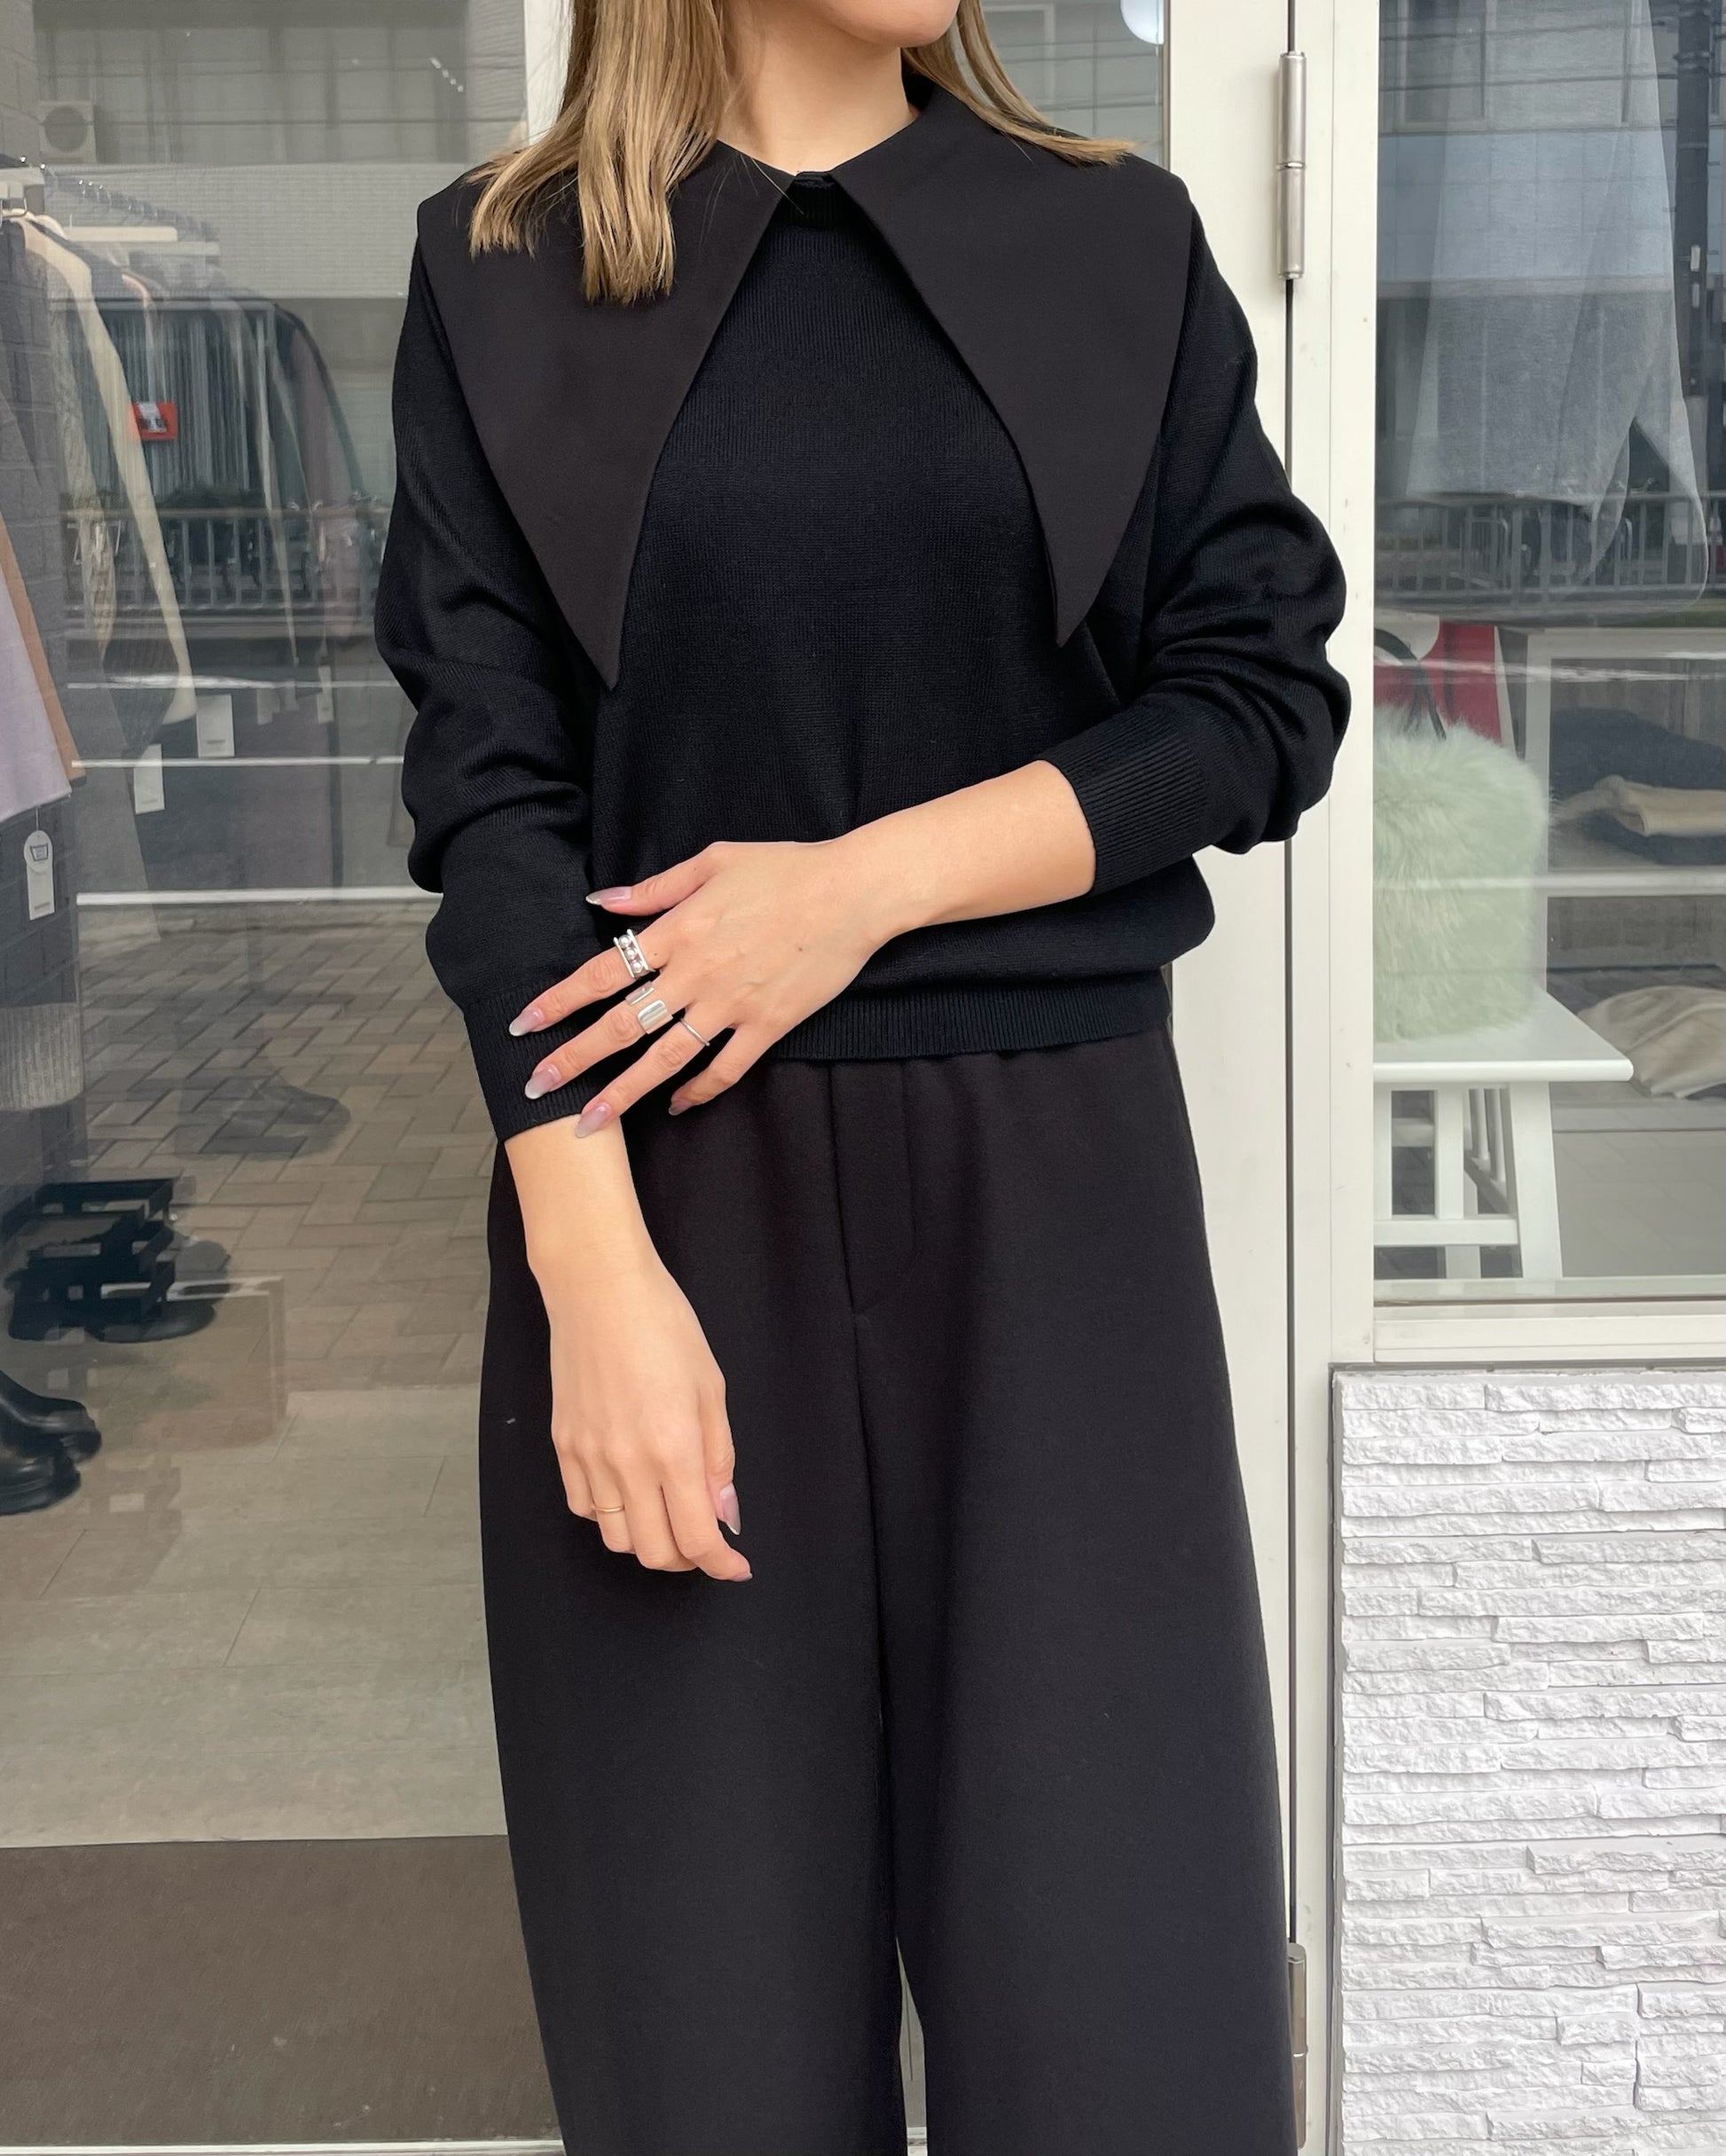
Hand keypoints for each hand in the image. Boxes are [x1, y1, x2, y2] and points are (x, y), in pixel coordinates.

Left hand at [510, 835, 900, 1127]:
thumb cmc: (785, 869)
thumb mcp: (713, 861)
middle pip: (622, 1025)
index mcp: (678, 932)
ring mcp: (731, 1005)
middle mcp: (696, 974)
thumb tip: (599, 903)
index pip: (602, 973)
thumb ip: (653, 889)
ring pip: (665, 1058)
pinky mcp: (767, 1026)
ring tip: (590, 1121)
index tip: (523, 1024)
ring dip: (624, 1093)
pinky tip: (675, 1106)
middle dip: (574, 1060)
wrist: (853, 893)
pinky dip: (697, 1091)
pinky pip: (725, 1069)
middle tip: (535, 1087)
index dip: (558, 1001)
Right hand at [538, 1244, 748, 1580]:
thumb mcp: (711, 1389)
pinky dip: (611, 1516)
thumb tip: (725, 1513)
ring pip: (615, 1538)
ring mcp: (588, 1458)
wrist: (598, 1290)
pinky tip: (629, 1493)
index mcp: (674, 1450)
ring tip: (668, 1517)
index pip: (697, 1538)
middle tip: (706, 1541)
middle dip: (688, 1559)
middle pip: (655, 1551)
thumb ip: (719, 1459)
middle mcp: (627, 1464)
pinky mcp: (563, 1446)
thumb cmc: (663, 1326)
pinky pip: (584, 1508)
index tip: (736, 1566)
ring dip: (648, 1541)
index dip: (721, 1564)